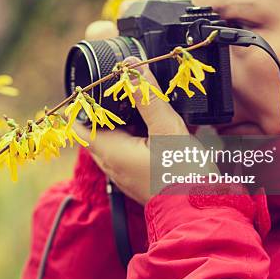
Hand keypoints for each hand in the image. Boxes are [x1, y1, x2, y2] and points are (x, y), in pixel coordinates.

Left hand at [75, 19, 191, 204]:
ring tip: (145, 103)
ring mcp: (125, 172)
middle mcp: (112, 164)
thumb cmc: (182, 175)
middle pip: (98, 129)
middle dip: (107, 109)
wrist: (202, 210)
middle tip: (124, 88)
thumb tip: (129, 68)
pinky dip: (139, 135)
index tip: (91, 87)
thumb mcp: (166, 128)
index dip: (80, 105)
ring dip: (126, 121)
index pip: (77, 125)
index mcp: (109, 151)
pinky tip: (159, 126)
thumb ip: (148, 96)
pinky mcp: (140, 176)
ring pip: (116, 139)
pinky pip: (131, 150)